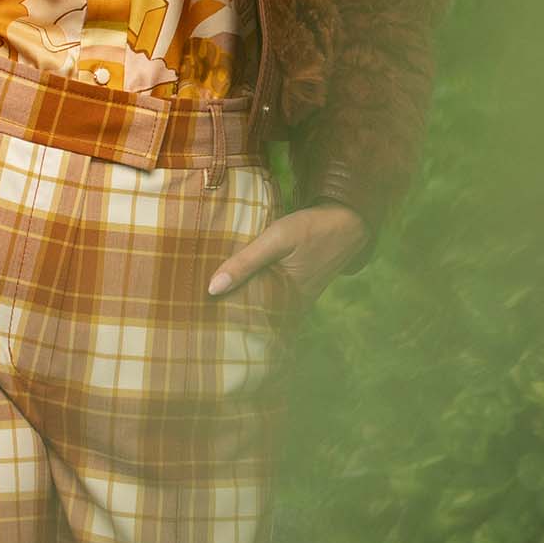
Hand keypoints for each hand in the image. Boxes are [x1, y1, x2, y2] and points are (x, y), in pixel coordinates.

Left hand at [207, 200, 370, 308]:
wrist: (348, 219)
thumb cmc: (312, 228)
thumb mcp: (277, 238)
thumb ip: (246, 261)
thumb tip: (212, 289)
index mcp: (286, 301)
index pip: (248, 321)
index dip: (224, 322)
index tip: (198, 321)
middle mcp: (292, 306)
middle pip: (254, 315)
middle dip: (229, 315)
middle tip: (195, 315)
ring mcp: (296, 297)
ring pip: (262, 304)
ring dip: (241, 301)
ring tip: (207, 302)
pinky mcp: (297, 286)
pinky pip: (271, 293)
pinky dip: (254, 290)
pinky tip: (235, 285)